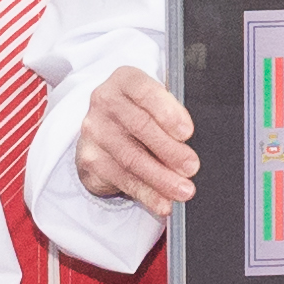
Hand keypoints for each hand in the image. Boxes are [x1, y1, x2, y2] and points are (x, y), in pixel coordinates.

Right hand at [72, 65, 199, 210]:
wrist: (104, 131)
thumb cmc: (142, 113)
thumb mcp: (156, 103)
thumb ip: (172, 112)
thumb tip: (192, 140)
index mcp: (125, 79)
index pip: (145, 91)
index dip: (167, 112)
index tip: (187, 132)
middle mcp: (104, 101)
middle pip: (140, 127)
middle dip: (169, 150)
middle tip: (192, 167)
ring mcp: (94, 131)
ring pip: (131, 158)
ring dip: (161, 178)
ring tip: (183, 190)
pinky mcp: (90, 159)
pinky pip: (122, 179)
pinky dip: (146, 194)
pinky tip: (163, 203)